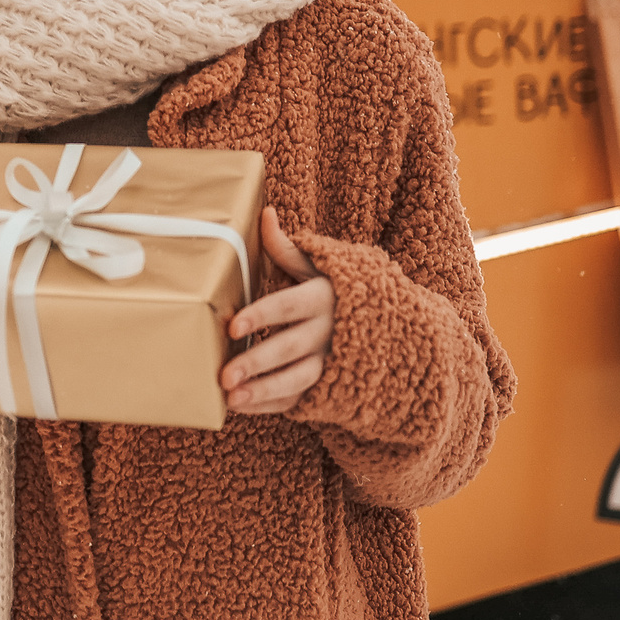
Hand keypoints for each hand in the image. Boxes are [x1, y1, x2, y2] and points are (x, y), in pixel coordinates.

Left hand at [221, 206, 334, 416]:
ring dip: (264, 390)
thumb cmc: (342, 291)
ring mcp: (331, 362)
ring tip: (231, 398)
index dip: (262, 316)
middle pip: (290, 348)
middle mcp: (329, 332)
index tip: (233, 326)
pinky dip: (271, 404)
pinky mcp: (330, 385)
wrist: (395, 327)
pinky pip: (300, 398)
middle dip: (257, 362)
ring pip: (298, 379)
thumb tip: (265, 213)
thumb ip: (288, 249)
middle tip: (224, 374)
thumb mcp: (321, 267)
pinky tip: (241, 406)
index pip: (289, 306)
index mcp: (323, 298)